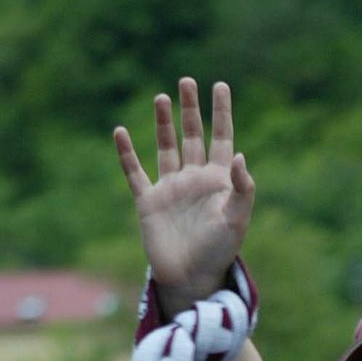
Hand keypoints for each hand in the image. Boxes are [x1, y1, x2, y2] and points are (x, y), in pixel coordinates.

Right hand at [114, 79, 254, 311]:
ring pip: (166, 147)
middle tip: (186, 81)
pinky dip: (126, 154)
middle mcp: (193, 180)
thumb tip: (240, 156)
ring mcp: (170, 189)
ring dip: (163, 123)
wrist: (191, 279)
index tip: (220, 85)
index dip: (221, 113)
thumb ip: (242, 189)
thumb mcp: (237, 220)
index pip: (221, 138)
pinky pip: (135, 173)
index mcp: (217, 181)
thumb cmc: (218, 253)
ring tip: (161, 98)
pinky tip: (119, 132)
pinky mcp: (149, 202)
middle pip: (192, 136)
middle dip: (190, 109)